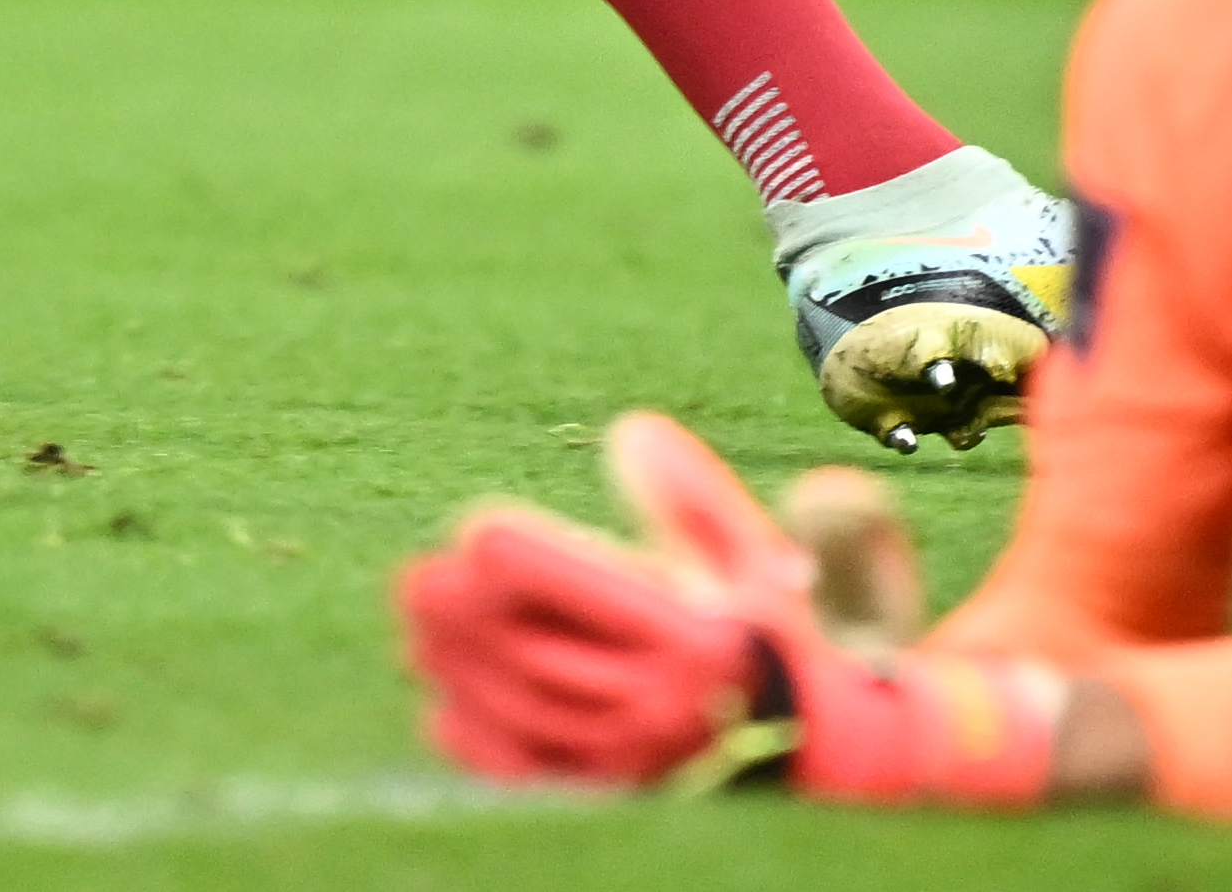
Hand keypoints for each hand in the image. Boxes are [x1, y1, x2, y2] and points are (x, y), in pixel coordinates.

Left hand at [394, 412, 1061, 801]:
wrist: (815, 753)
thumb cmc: (773, 636)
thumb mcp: (749, 558)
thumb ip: (689, 495)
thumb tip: (628, 433)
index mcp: (695, 634)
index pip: (585, 586)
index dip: (521, 553)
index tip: (475, 525)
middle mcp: (660, 704)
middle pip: (535, 651)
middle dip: (466, 614)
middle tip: (415, 579)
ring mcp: (630, 762)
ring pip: (521, 711)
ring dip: (458, 668)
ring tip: (418, 627)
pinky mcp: (610, 799)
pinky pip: (526, 774)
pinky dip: (477, 740)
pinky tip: (442, 703)